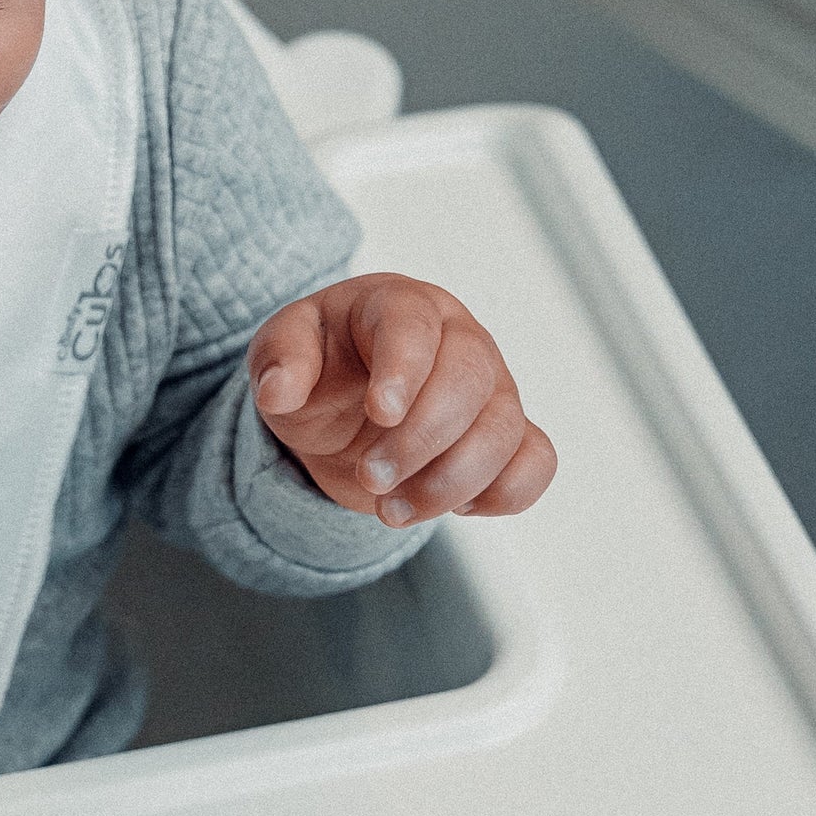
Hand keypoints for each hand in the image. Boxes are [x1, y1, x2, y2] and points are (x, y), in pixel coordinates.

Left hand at [247, 273, 554, 525]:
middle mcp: (460, 339)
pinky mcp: (508, 436)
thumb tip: (279, 390)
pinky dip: (506, 493)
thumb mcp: (282, 351)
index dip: (403, 370)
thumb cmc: (320, 364)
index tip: (379, 413)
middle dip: (420, 441)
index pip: (414, 325)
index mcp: (401, 306)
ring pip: (504, 430)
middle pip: (468, 381)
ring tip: (392, 510)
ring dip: (451, 481)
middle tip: (370, 478)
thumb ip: (279, 359)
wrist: (343, 403)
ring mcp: (493, 388)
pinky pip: (537, 463)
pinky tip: (457, 509)